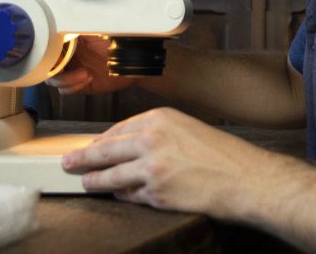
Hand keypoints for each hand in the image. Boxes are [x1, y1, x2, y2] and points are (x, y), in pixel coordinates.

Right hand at [45, 35, 137, 95]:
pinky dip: (73, 86)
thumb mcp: (99, 31)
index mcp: (70, 41)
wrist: (133, 62)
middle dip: (53, 68)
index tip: (53, 51)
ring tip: (85, 73)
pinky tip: (87, 78)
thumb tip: (66, 18)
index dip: (47, 50)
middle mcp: (68, 56)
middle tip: (65, 67)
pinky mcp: (80, 85)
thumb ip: (82, 26)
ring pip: (53, 80)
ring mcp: (72, 71)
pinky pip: (65, 90)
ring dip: (66, 79)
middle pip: (46, 65)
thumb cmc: (118, 43)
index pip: (48, 46)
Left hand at [61, 107, 282, 217]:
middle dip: (83, 158)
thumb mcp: (189, 129)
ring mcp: (152, 168)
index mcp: (160, 119)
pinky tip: (119, 196)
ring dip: (96, 181)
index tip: (90, 146)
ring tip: (86, 182)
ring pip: (111, 176)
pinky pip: (131, 196)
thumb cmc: (224, 155)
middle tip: (68, 162)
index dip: (101, 140)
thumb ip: (159, 134)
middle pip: (106, 151)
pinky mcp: (156, 194)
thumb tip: (131, 145)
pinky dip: (124, 196)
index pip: (118, 129)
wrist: (246, 179)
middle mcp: (152, 140)